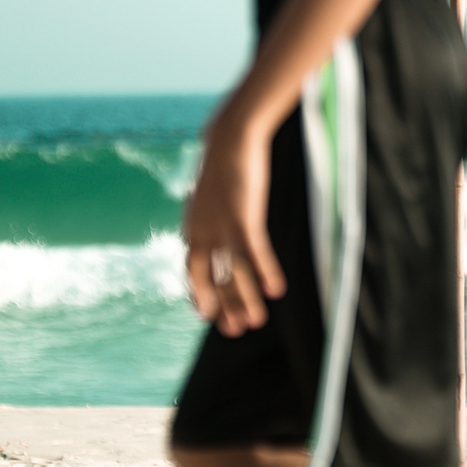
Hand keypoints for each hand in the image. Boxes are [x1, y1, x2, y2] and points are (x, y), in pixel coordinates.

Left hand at [184, 102, 285, 334]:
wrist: (230, 137)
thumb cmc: (224, 165)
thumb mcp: (211, 196)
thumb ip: (211, 218)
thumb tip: (216, 230)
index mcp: (193, 228)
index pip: (191, 271)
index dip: (199, 294)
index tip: (207, 315)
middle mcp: (202, 231)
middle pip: (212, 277)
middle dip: (224, 305)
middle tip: (235, 330)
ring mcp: (221, 225)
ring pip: (234, 270)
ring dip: (245, 297)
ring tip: (257, 321)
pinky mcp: (242, 216)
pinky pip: (254, 251)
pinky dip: (265, 271)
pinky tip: (275, 289)